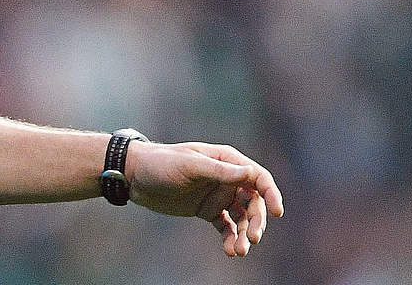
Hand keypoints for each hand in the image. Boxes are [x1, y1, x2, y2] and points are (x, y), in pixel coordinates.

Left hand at [125, 140, 284, 256]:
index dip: (270, 194)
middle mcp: (226, 178)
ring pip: (242, 217)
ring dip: (245, 234)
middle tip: (252, 239)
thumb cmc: (161, 163)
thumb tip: (250, 174)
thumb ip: (219, 171)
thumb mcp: (189, 166)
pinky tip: (230, 250)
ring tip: (239, 251)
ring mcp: (218, 195)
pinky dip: (231, 238)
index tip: (277, 212)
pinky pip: (226, 226)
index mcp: (226, 161)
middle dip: (256, 221)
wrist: (134, 175)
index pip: (257, 177)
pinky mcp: (207, 210)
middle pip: (253, 202)